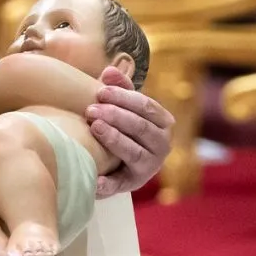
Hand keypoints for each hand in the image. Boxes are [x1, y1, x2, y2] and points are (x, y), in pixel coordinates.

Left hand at [87, 67, 173, 197]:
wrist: (126, 157)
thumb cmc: (126, 122)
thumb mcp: (126, 103)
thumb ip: (120, 86)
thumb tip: (108, 71)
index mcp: (163, 122)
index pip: (146, 106)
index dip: (123, 97)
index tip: (101, 91)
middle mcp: (162, 145)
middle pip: (140, 127)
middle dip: (115, 116)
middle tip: (92, 109)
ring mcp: (150, 166)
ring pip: (134, 152)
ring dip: (114, 139)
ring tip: (95, 127)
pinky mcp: (134, 184)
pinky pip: (120, 184)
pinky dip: (108, 184)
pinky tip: (95, 180)